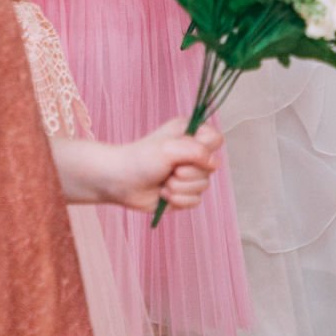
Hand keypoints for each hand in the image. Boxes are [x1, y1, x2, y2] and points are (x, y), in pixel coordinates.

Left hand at [105, 118, 223, 213]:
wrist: (119, 182)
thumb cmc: (141, 159)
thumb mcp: (169, 148)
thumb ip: (196, 151)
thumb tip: (214, 164)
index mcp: (190, 134)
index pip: (216, 139)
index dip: (207, 150)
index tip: (189, 153)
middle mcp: (192, 154)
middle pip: (211, 167)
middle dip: (188, 173)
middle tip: (169, 170)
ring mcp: (189, 175)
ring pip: (203, 186)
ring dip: (180, 188)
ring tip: (163, 182)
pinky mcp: (184, 193)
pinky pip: (195, 201)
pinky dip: (178, 200)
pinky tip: (163, 194)